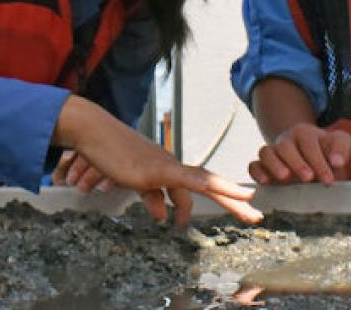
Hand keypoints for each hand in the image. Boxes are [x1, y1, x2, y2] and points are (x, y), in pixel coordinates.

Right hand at [59, 96, 261, 224]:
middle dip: (235, 202)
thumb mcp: (135, 183)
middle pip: (211, 185)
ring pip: (205, 182)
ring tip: (249, 210)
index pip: (202, 185)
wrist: (93, 133)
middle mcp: (173, 166)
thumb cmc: (111, 155)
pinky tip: (220, 189)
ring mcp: (166, 166)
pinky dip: (205, 184)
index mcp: (170, 170)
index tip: (244, 207)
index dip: (224, 195)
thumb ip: (151, 197)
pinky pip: (185, 179)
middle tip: (257, 216)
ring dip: (229, 196)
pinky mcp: (155, 170)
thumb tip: (162, 216)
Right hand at [247, 123, 350, 184]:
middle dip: (297, 163)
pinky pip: (253, 165)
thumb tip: (336, 161)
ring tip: (285, 177)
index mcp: (304, 133)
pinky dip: (257, 172)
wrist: (314, 160)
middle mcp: (285, 141)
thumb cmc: (328, 152)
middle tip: (309, 178)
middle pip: (285, 146)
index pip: (308, 144)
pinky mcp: (263, 167)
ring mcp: (272, 153)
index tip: (328, 180)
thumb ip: (342, 149)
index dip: (319, 162)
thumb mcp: (341, 145)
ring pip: (266, 152)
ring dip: (274, 165)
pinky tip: (265, 181)